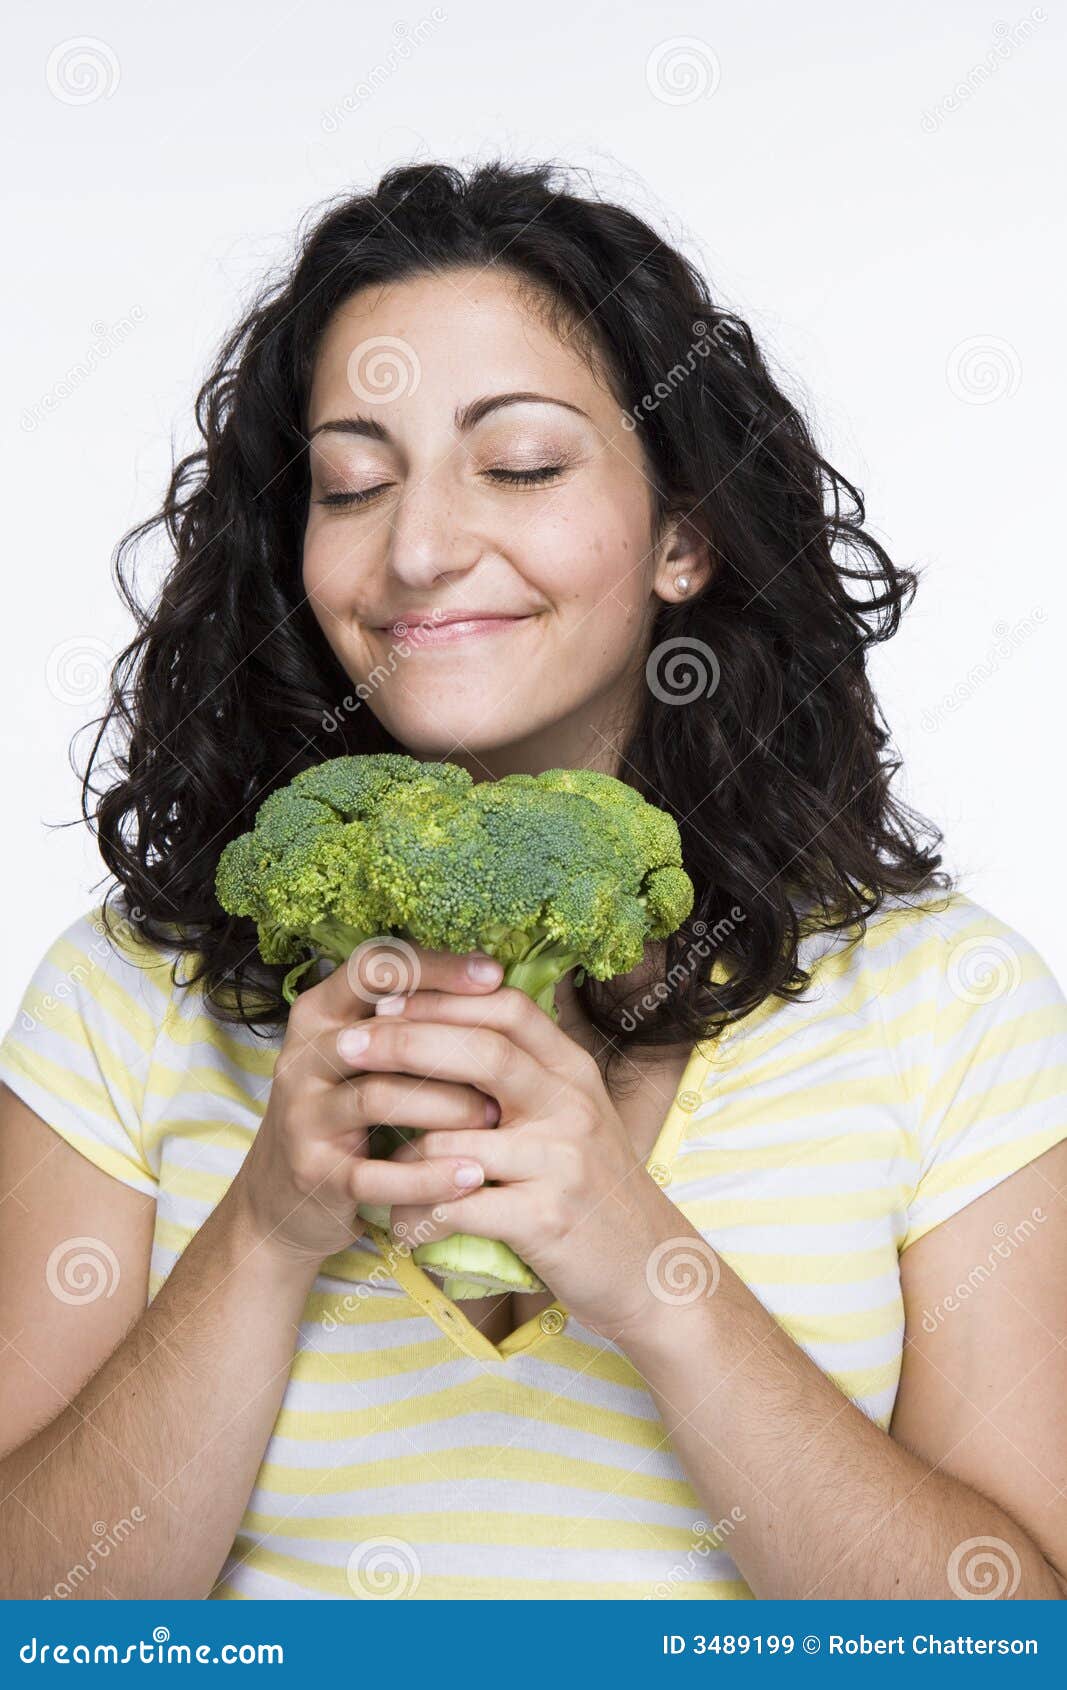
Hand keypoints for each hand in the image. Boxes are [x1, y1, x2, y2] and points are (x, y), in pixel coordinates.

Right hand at [231, 942, 505, 1266]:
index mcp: (319, 1014)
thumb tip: (494, 982)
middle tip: (508, 1064)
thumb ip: (408, 1020)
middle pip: (381, 1033)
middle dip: (452, 1046)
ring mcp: (303, 1116)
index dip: (435, 968)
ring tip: (494, 1118)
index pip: (373, 969)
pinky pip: (377, 1175)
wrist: (284, 1197)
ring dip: (447, 1108)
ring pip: (379, 1097)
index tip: (493, 976)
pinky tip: (472, 1176)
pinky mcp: (314, 1174)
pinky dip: (429, 1176)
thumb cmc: (346, 1110)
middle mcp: (303, 1057)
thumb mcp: (363, 1056)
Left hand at [352, 982, 701, 1341]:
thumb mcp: (574, 1114)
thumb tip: (445, 1023)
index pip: (507, 1008)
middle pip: (481, 1052)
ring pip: (454, 1136)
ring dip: (400, 1153)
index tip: (385, 1000)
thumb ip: (526, 1071)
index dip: (442, 999)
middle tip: (346, 1045)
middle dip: (404, 1043)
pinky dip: (417, 1214)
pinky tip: (402, 1220)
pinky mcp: (546, 1218)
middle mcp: (573, 1105)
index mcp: (574, 1071)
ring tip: (371, 1163)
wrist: (649, 1269)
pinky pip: (455, 1205)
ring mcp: (562, 1161)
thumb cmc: (593, 1187)